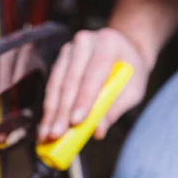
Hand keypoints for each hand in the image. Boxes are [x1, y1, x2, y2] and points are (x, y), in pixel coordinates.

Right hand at [38, 27, 151, 141]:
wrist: (123, 50)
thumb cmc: (130, 73)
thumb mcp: (132, 90)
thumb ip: (115, 108)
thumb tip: (97, 132)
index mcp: (107, 44)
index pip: (93, 74)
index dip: (83, 99)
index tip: (75, 122)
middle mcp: (84, 42)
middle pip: (70, 80)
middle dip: (62, 111)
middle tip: (56, 135)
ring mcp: (68, 50)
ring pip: (56, 84)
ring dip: (51, 112)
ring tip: (47, 134)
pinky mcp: (59, 60)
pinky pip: (51, 86)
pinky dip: (49, 108)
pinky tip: (46, 125)